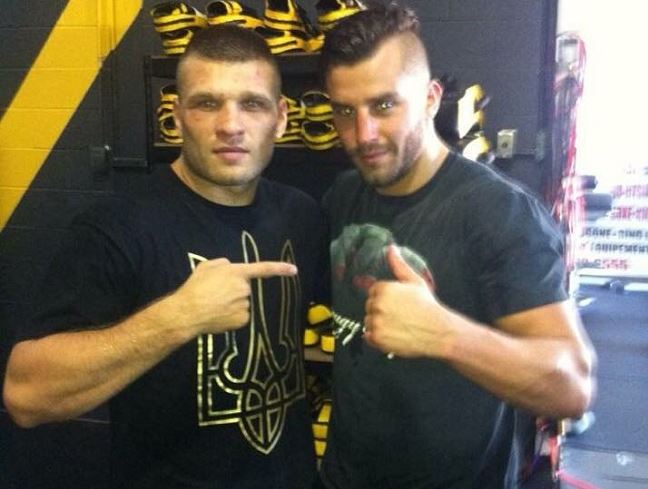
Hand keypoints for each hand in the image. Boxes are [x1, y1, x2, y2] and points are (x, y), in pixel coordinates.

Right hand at [173, 258, 296, 335]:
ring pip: (242, 303)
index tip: (294, 270)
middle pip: (244, 288)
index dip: (280, 268)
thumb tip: (231, 268)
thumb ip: (222, 264)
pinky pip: (240, 315)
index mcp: (237, 273)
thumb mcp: (206, 266)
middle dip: (233, 290)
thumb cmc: (194, 287)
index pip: (263, 268)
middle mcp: (245, 288)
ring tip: (213, 305)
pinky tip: (218, 316)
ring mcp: (245, 305)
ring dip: (231, 303)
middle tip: (214, 294)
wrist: (188, 312)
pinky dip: (231, 316)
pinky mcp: (243, 320)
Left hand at [363, 245, 447, 357]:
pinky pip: (368, 336)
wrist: (438, 331)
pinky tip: (392, 334)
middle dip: (381, 310)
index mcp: (383, 288)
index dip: (386, 298)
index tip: (398, 303)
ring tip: (397, 325)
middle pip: (370, 306)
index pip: (373, 291)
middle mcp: (377, 304)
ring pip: (368, 321)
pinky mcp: (376, 338)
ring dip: (378, 324)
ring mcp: (376, 322)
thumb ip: (398, 264)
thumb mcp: (414, 281)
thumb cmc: (427, 306)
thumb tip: (391, 249)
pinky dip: (377, 337)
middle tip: (400, 315)